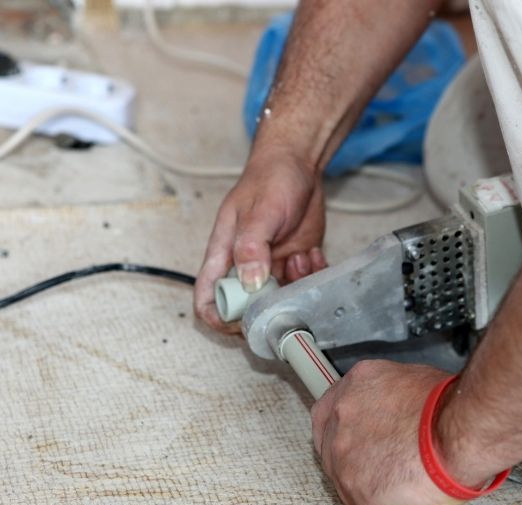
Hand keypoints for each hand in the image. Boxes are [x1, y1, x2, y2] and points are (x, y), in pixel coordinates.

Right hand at [194, 146, 328, 331]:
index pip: (207, 297)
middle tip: (286, 294)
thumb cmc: (270, 179)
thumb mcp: (260, 212)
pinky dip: (312, 277)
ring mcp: (270, 266)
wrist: (299, 164)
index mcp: (223, 254)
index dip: (218, 317)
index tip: (240, 324)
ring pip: (279, 299)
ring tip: (301, 259)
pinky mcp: (293, 262)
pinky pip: (302, 285)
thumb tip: (249, 284)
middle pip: (246, 307)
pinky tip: (313, 254)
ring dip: (295, 288)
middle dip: (268, 309)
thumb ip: (251, 247)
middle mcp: (245, 266)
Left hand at [311, 360, 470, 504]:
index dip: (342, 433)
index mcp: (354, 388)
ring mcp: (345, 458)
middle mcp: (342, 419)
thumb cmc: (450, 408)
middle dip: (355, 465)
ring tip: (404, 493)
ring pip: (348, 486)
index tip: (356, 443)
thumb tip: (394, 417)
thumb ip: (388, 401)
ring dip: (373, 493)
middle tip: (383, 470)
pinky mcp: (360, 493)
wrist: (461, 432)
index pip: (328, 414)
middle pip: (331, 451)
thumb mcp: (411, 383)